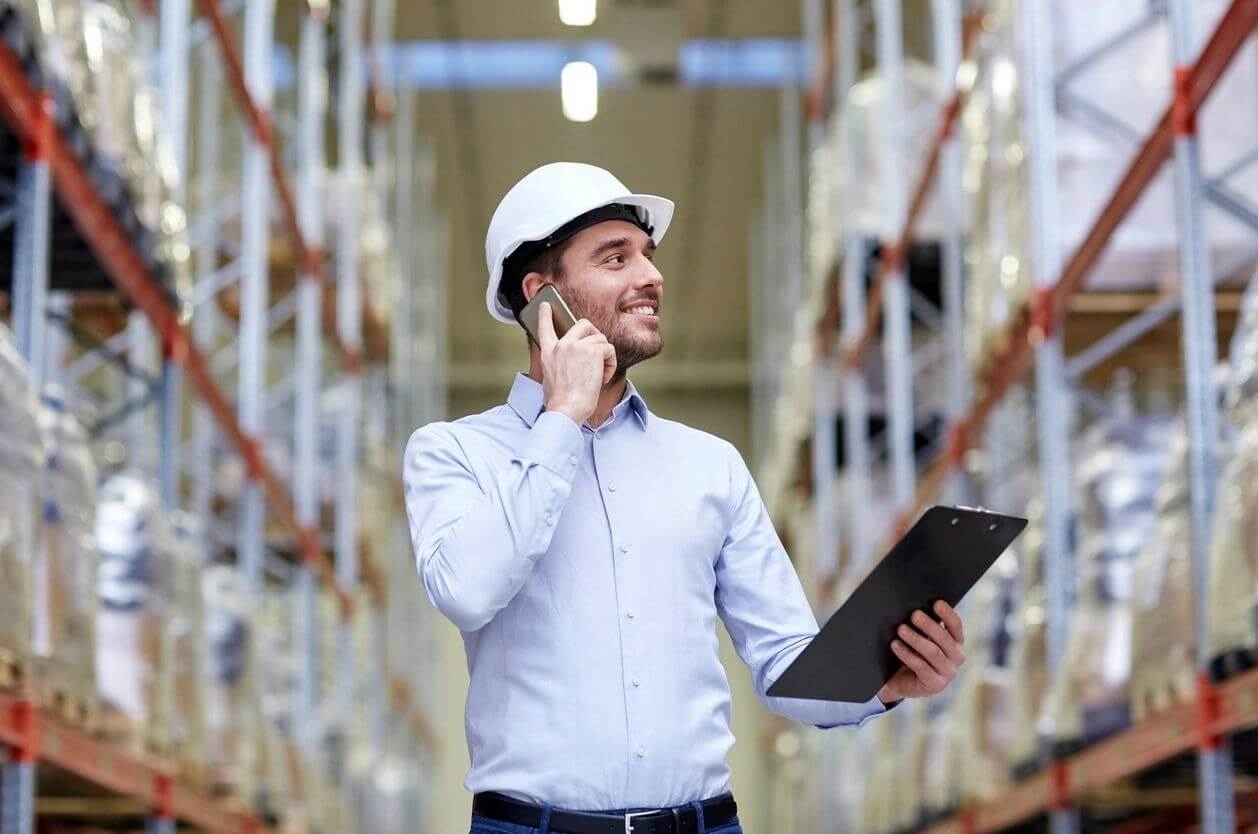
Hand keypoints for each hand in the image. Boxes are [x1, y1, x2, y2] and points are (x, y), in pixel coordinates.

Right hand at [536, 301, 616, 424]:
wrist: (566, 409)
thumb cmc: (562, 402)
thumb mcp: (552, 379)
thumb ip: (560, 364)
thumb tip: (576, 362)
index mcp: (548, 353)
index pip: (545, 328)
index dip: (545, 315)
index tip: (545, 305)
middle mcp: (561, 345)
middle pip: (583, 324)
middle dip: (595, 334)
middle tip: (599, 352)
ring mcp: (576, 345)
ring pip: (601, 339)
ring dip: (605, 357)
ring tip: (600, 374)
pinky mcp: (592, 350)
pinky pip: (609, 349)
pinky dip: (611, 364)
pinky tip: (604, 377)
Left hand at [876, 601, 965, 704]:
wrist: (900, 681)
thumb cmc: (912, 652)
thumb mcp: (921, 637)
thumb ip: (924, 625)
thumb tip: (916, 606)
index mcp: (956, 643)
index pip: (955, 626)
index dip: (947, 614)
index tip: (936, 603)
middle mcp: (956, 658)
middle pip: (944, 638)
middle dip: (929, 625)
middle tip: (914, 615)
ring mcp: (947, 673)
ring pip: (933, 652)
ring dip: (916, 639)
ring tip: (901, 629)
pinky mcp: (935, 685)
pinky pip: (921, 667)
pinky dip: (907, 654)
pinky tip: (895, 645)